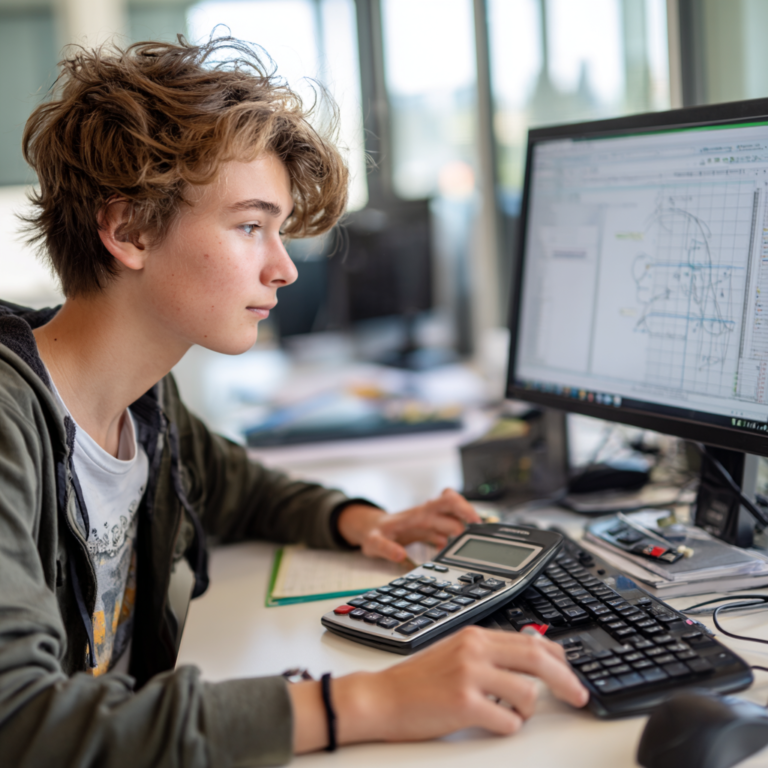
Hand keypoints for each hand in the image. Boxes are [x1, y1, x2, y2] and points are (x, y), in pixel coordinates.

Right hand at [289, 626, 589, 751]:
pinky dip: (507, 727)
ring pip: (528, 694)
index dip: (560, 659)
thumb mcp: (455, 653)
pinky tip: (491, 723)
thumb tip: (530, 662)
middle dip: (567, 681)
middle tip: (579, 697)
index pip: (532, 641)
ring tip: (508, 715)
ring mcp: (469, 675)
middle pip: (539, 659)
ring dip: (526, 711)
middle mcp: (474, 649)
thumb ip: (489, 654)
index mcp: (475, 635)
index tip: (572, 673)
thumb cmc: (418, 681)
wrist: (381, 698)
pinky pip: (508, 722)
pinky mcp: (464, 703)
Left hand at [337, 488, 481, 561]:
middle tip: (474, 536)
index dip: (464, 507)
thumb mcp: (374, 542)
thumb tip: (400, 555)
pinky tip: (450, 551)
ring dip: (462, 531)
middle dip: (469, 518)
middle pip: (456, 507)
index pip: (447, 501)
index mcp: (419, 513)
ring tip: (464, 547)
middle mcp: (427, 515)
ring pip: (453, 520)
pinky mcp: (428, 531)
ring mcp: (429, 522)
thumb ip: (386, 548)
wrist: (370, 528)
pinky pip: (446, 533)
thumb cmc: (373, 532)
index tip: (475, 521)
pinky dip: (451, 541)